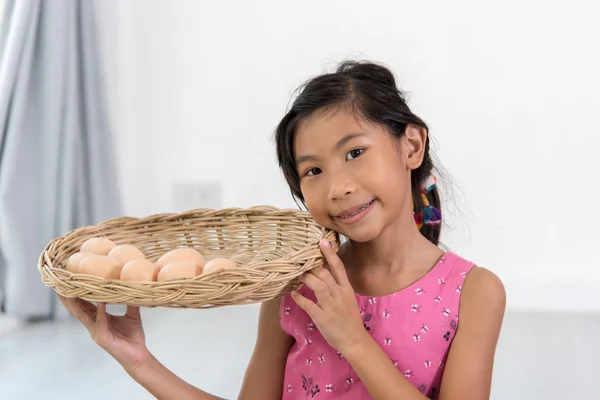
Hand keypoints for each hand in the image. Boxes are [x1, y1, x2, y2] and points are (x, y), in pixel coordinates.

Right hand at [57, 295, 150, 371]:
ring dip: (76, 304)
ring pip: (83, 316)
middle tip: (61, 286)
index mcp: (100, 319)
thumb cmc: (133, 336)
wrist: (138, 354)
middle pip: (78, 310)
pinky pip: (100, 322)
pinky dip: (100, 312)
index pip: (85, 305)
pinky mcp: (103, 338)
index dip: (77, 295)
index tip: (70, 283)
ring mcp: (97, 332)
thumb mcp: (132, 315)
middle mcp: (95, 325)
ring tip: (70, 292)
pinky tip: (101, 303)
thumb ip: (130, 302)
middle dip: (69, 299)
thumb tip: (133, 287)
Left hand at [291, 239, 368, 354]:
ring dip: (306, 278)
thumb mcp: (347, 298)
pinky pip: (309, 305)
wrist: (354, 340)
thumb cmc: (349, 318)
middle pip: (325, 274)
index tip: (322, 241)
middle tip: (301, 261)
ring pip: (318, 286)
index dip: (330, 254)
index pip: (339, 267)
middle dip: (312, 266)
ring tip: (297, 274)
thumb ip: (337, 285)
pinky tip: (293, 294)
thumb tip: (323, 271)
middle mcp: (339, 295)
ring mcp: (331, 307)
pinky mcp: (322, 318)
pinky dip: (299, 298)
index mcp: (346, 289)